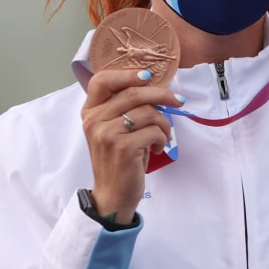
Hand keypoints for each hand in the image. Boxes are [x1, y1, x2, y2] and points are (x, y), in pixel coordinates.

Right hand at [81, 69, 183, 221]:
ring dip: (165, 124)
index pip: (102, 80)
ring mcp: (106, 133)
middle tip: (178, 101)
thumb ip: (123, 107)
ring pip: (148, 112)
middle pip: (134, 93)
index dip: (127, 74)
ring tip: (163, 137)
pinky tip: (157, 149)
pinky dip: (163, 139)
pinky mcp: (123, 147)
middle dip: (162, 95)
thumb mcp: (114, 129)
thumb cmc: (119, 159)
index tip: (149, 77)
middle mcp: (94, 120)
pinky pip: (154, 131)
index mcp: (90, 112)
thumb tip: (154, 86)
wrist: (112, 194)